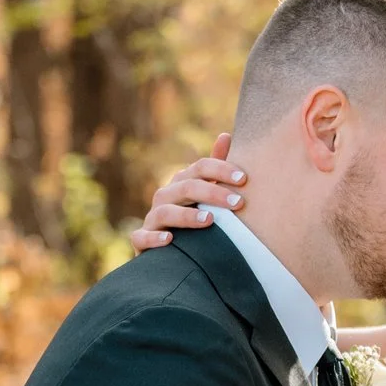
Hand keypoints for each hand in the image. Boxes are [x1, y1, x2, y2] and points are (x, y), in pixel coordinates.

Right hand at [130, 134, 248, 250]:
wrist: (170, 249)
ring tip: (209, 221)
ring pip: (165, 212)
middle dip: (213, 193)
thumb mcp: (204, 191)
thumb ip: (215, 168)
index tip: (243, 179)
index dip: (221, 169)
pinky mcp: (142, 241)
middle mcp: (165, 196)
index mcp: (182, 182)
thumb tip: (226, 135)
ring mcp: (153, 219)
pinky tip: (169, 239)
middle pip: (187, 187)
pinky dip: (153, 238)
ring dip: (187, 216)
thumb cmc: (193, 215)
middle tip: (238, 202)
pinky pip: (142, 237)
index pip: (200, 168)